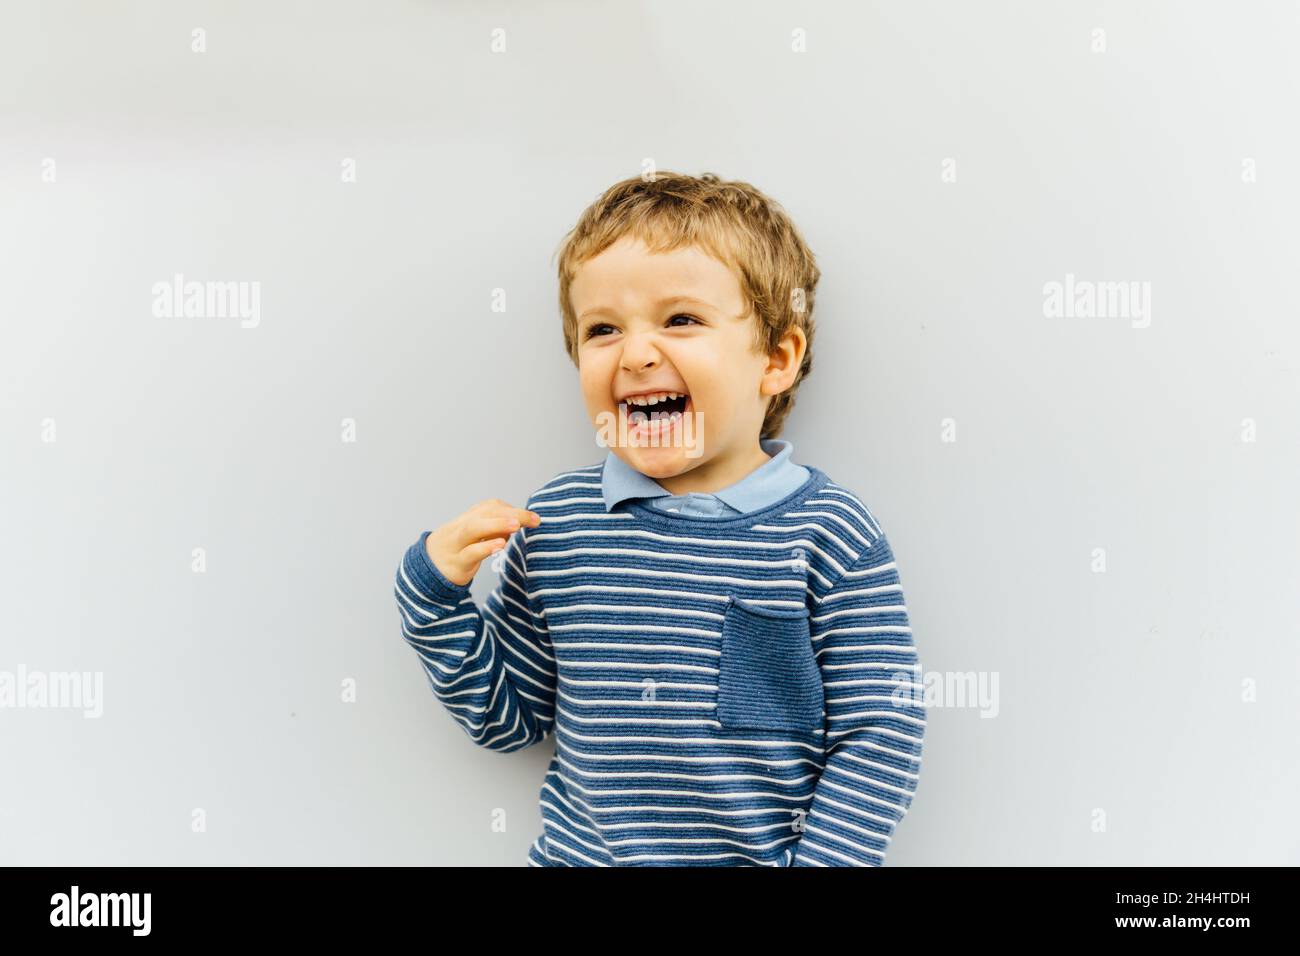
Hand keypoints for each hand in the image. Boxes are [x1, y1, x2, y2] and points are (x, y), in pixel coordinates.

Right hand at [424, 499, 541, 586]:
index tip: (531, 517)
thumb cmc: (456, 552)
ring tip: (517, 525)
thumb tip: (517, 524)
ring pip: (473, 528)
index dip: (510, 508)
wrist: (426, 572)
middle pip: (484, 513)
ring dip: (496, 524)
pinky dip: (485, 547)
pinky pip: (470, 553)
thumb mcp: (473, 538)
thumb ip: (493, 530)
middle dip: (511, 513)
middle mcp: (460, 528)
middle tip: (534, 519)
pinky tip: (500, 546)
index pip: (489, 506)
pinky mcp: (456, 564)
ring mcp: (456, 545)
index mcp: (466, 519)